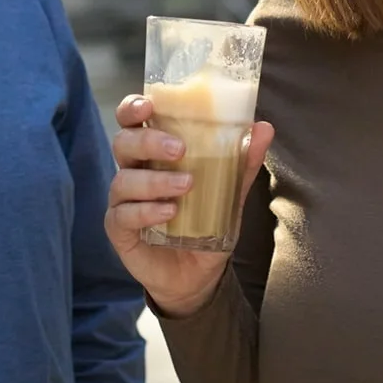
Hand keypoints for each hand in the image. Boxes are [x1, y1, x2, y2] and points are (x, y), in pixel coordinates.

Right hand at [103, 93, 272, 317]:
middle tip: (180, 149)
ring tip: (187, 185)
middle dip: (149, 141)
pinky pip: (124, 215)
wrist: (199, 276)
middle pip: (124, 143)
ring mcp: (122, 202)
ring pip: (124, 179)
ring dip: (155, 179)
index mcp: (153, 153)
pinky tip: (169, 212)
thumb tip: (263, 127)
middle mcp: (133, 172)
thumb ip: (242, 162)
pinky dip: (147, 211)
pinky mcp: (119, 230)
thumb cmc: (207, 224)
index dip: (132, 108)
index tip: (148, 106)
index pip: (132, 121)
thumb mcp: (230, 193)